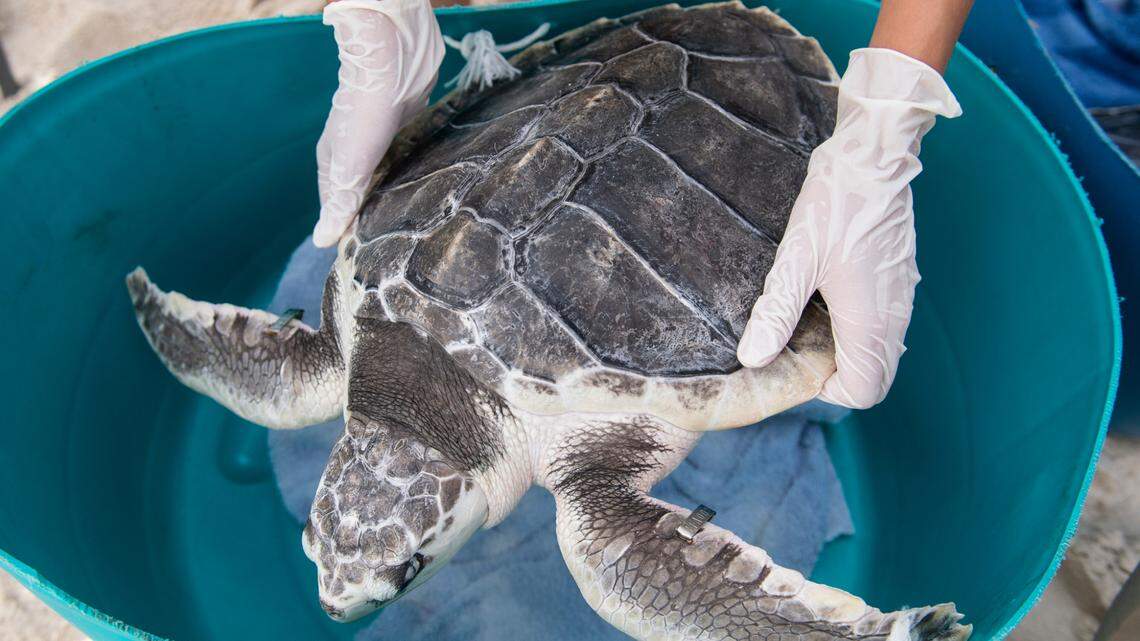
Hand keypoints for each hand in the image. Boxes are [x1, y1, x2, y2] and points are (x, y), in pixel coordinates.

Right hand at [314, 0, 444, 247]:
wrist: (392, 57)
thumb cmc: (366, 112)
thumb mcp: (351, 165)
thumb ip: (341, 202)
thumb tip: (322, 242)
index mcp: (333, 163)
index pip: (336, 207)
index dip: (348, 230)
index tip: (365, 256)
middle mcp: (353, 153)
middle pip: (361, 193)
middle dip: (373, 215)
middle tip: (394, 244)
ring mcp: (378, 139)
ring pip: (386, 177)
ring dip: (395, 196)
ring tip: (412, 223)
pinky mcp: (404, 127)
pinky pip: (407, 160)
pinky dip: (413, 175)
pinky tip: (427, 189)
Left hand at [736, 48, 960, 408]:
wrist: (874, 157)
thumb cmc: (835, 204)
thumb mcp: (795, 260)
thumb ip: (776, 313)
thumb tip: (752, 359)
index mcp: (871, 322)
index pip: (864, 391)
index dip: (828, 391)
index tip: (794, 365)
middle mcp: (894, 316)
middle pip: (873, 376)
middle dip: (834, 375)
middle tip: (794, 347)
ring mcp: (902, 297)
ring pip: (879, 350)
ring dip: (844, 351)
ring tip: (804, 321)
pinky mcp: (899, 279)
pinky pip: (882, 324)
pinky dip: (855, 327)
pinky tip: (823, 298)